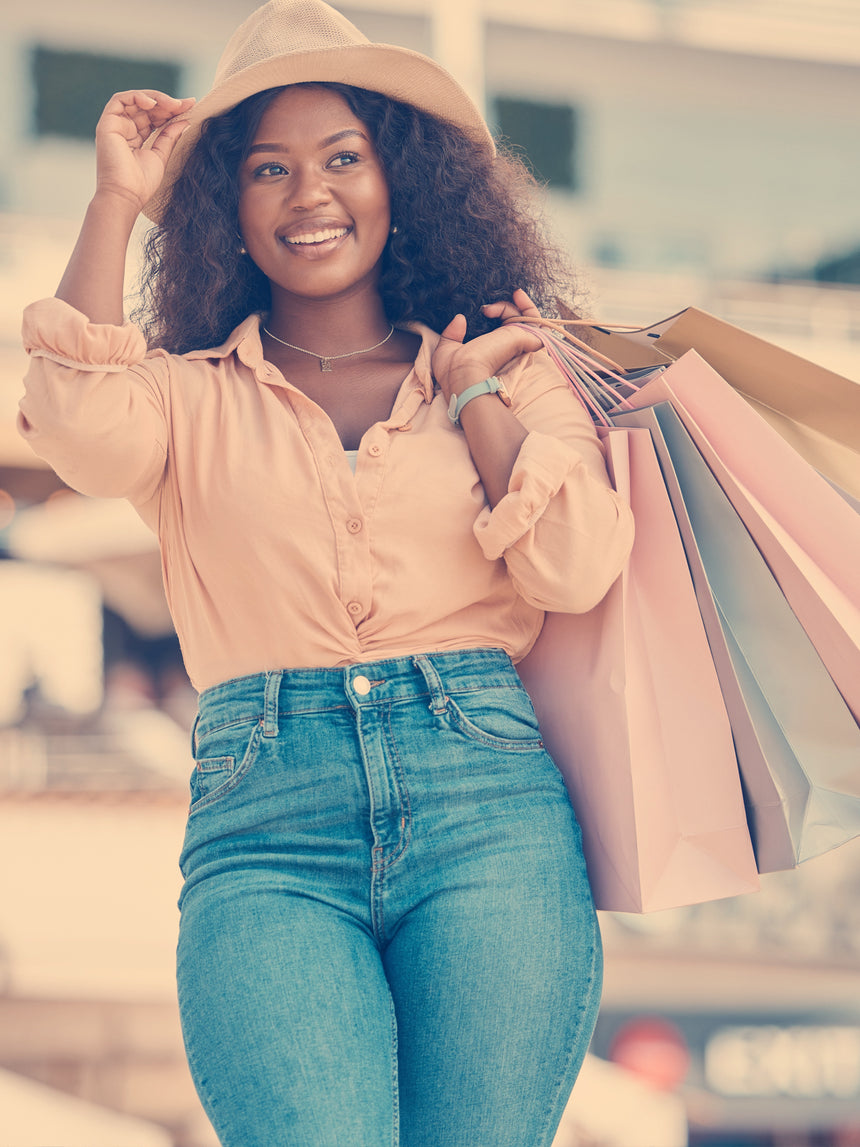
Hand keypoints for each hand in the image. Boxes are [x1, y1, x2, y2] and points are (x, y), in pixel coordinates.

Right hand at [94, 90, 195, 211]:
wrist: (126, 195)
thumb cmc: (141, 183)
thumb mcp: (161, 155)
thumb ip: (170, 136)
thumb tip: (184, 120)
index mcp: (136, 138)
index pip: (154, 117)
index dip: (171, 111)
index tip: (190, 107)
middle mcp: (124, 129)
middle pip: (146, 107)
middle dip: (167, 104)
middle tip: (186, 105)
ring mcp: (115, 125)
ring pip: (135, 100)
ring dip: (156, 99)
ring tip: (173, 105)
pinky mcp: (107, 123)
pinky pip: (121, 100)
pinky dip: (138, 97)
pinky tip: (154, 104)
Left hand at [432, 289, 543, 402]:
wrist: (464, 375)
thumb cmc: (453, 370)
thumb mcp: (448, 347)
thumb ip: (452, 332)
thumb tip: (459, 318)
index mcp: (492, 349)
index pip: (502, 328)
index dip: (499, 313)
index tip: (485, 308)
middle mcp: (507, 346)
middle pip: (516, 322)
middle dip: (507, 307)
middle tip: (492, 305)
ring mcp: (517, 342)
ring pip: (527, 319)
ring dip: (520, 304)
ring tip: (511, 293)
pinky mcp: (525, 339)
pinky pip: (536, 321)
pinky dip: (529, 307)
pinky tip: (517, 294)